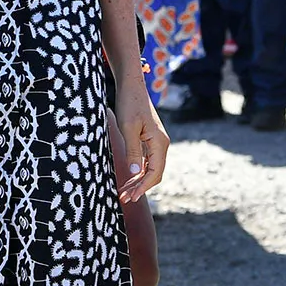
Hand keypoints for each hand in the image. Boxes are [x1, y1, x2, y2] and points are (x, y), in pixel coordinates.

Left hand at [113, 86, 168, 200]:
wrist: (132, 87)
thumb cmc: (130, 104)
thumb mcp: (128, 129)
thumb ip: (133, 151)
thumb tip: (136, 173)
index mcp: (160, 142)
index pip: (155, 172)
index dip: (143, 187)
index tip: (131, 197)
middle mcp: (162, 145)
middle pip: (155, 173)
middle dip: (140, 188)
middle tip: (124, 199)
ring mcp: (157, 143)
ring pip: (151, 169)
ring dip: (138, 182)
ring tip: (123, 192)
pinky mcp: (150, 140)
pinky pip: (147, 161)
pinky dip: (138, 172)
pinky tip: (128, 178)